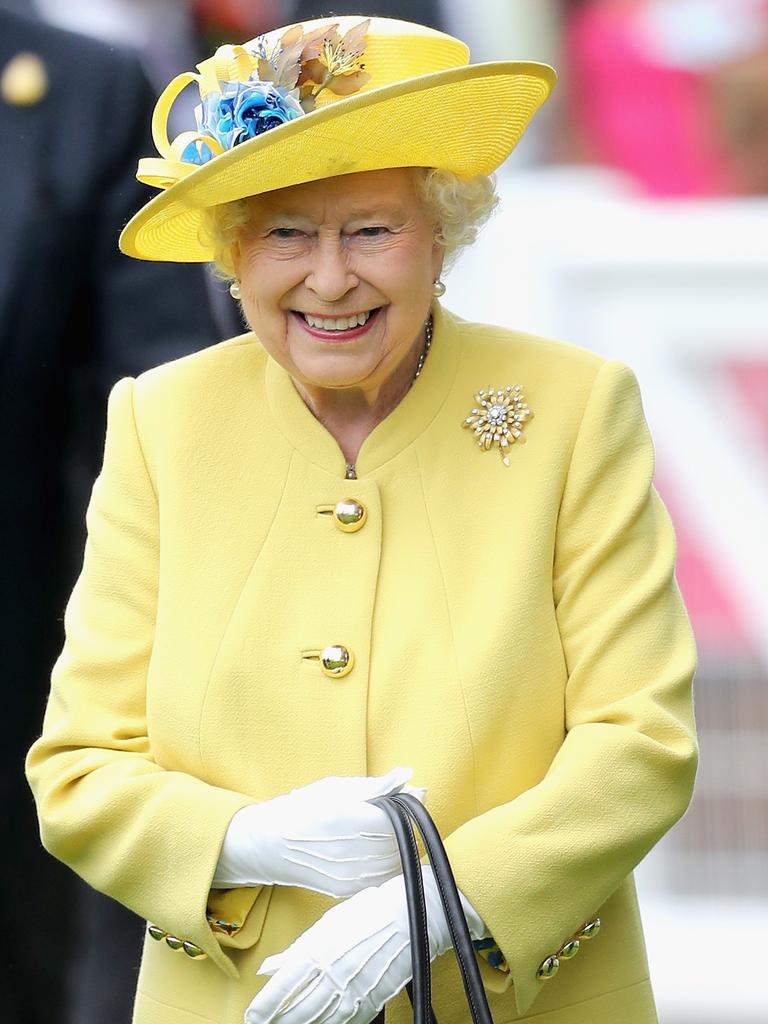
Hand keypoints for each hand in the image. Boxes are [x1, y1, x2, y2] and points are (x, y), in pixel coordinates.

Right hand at [212, 767, 427, 896]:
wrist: (268, 845)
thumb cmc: (302, 808)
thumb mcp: (334, 788)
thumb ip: (374, 785)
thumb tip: (408, 775)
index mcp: (341, 818)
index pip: (394, 817)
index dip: (408, 803)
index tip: (408, 793)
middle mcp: (344, 850)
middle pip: (399, 839)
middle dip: (405, 821)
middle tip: (396, 807)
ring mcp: (346, 875)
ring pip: (396, 860)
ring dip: (400, 842)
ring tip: (384, 827)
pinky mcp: (346, 890)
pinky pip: (384, 876)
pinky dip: (390, 860)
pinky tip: (377, 847)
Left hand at [244, 865, 488, 1023]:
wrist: (415, 914)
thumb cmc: (371, 911)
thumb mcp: (329, 923)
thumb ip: (296, 950)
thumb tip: (269, 966)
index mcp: (320, 951)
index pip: (283, 986)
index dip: (264, 1005)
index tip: (252, 1015)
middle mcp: (334, 975)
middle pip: (297, 1010)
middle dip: (277, 1021)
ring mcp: (354, 991)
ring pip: (319, 1020)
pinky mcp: (372, 1001)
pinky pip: (345, 1021)